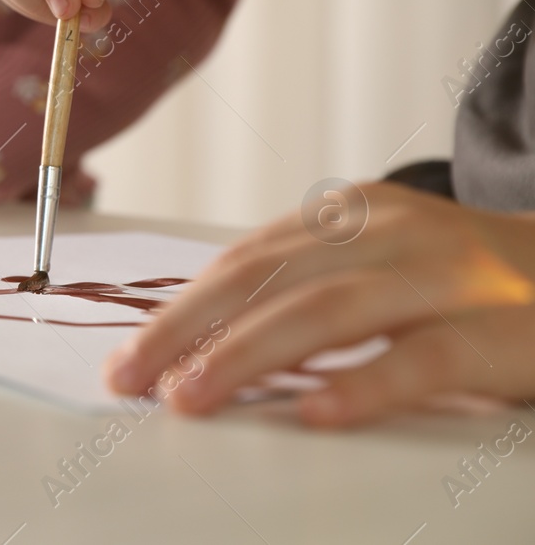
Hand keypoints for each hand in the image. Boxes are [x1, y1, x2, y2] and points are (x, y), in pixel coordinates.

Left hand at [104, 182, 534, 426]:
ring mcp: (454, 278)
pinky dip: (363, 384)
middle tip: (132, 375)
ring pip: (331, 310)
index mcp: (358, 214)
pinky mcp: (506, 333)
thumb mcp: (385, 266)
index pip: (248, 260)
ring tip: (191, 396)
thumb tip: (199, 337)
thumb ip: (308, 286)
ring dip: (248, 354)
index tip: (129, 353)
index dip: (182, 306)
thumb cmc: (471, 289)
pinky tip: (311, 414)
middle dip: (189, 328)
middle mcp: (398, 234)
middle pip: (271, 278)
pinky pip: (425, 358)